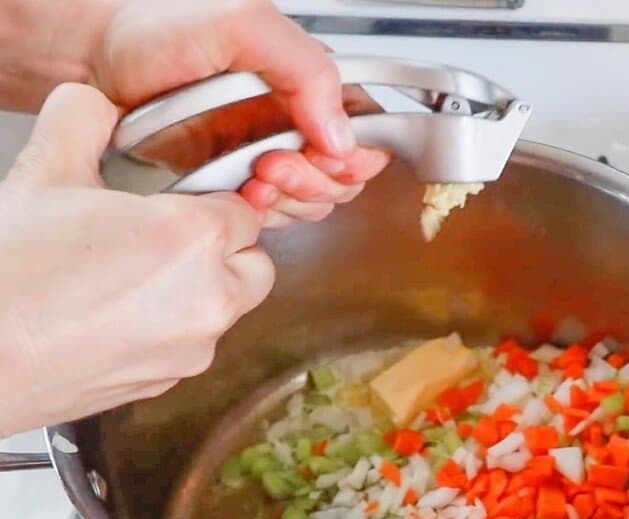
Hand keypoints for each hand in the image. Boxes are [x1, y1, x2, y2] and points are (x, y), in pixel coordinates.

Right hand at [0, 84, 274, 435]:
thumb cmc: (5, 277)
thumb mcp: (43, 173)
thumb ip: (84, 120)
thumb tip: (98, 106)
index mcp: (195, 238)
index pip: (244, 211)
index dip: (210, 203)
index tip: (177, 204)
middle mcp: (209, 298)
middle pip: (253, 263)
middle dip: (221, 248)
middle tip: (163, 238)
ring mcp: (190, 349)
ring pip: (226, 309)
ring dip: (199, 290)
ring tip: (132, 276)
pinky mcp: (165, 384)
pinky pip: (189, 345)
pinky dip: (168, 329)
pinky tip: (115, 314)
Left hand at [90, 0, 389, 227]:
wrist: (95, 54)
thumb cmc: (159, 25)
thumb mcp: (244, 25)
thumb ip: (306, 69)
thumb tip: (342, 136)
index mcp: (313, 85)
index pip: (368, 134)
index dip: (354, 157)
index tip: (320, 155)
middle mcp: (297, 123)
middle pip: (343, 179)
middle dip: (313, 182)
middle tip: (272, 163)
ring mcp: (267, 157)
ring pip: (310, 204)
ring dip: (287, 201)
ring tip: (251, 176)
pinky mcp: (234, 185)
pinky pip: (270, 217)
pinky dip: (259, 216)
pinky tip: (236, 194)